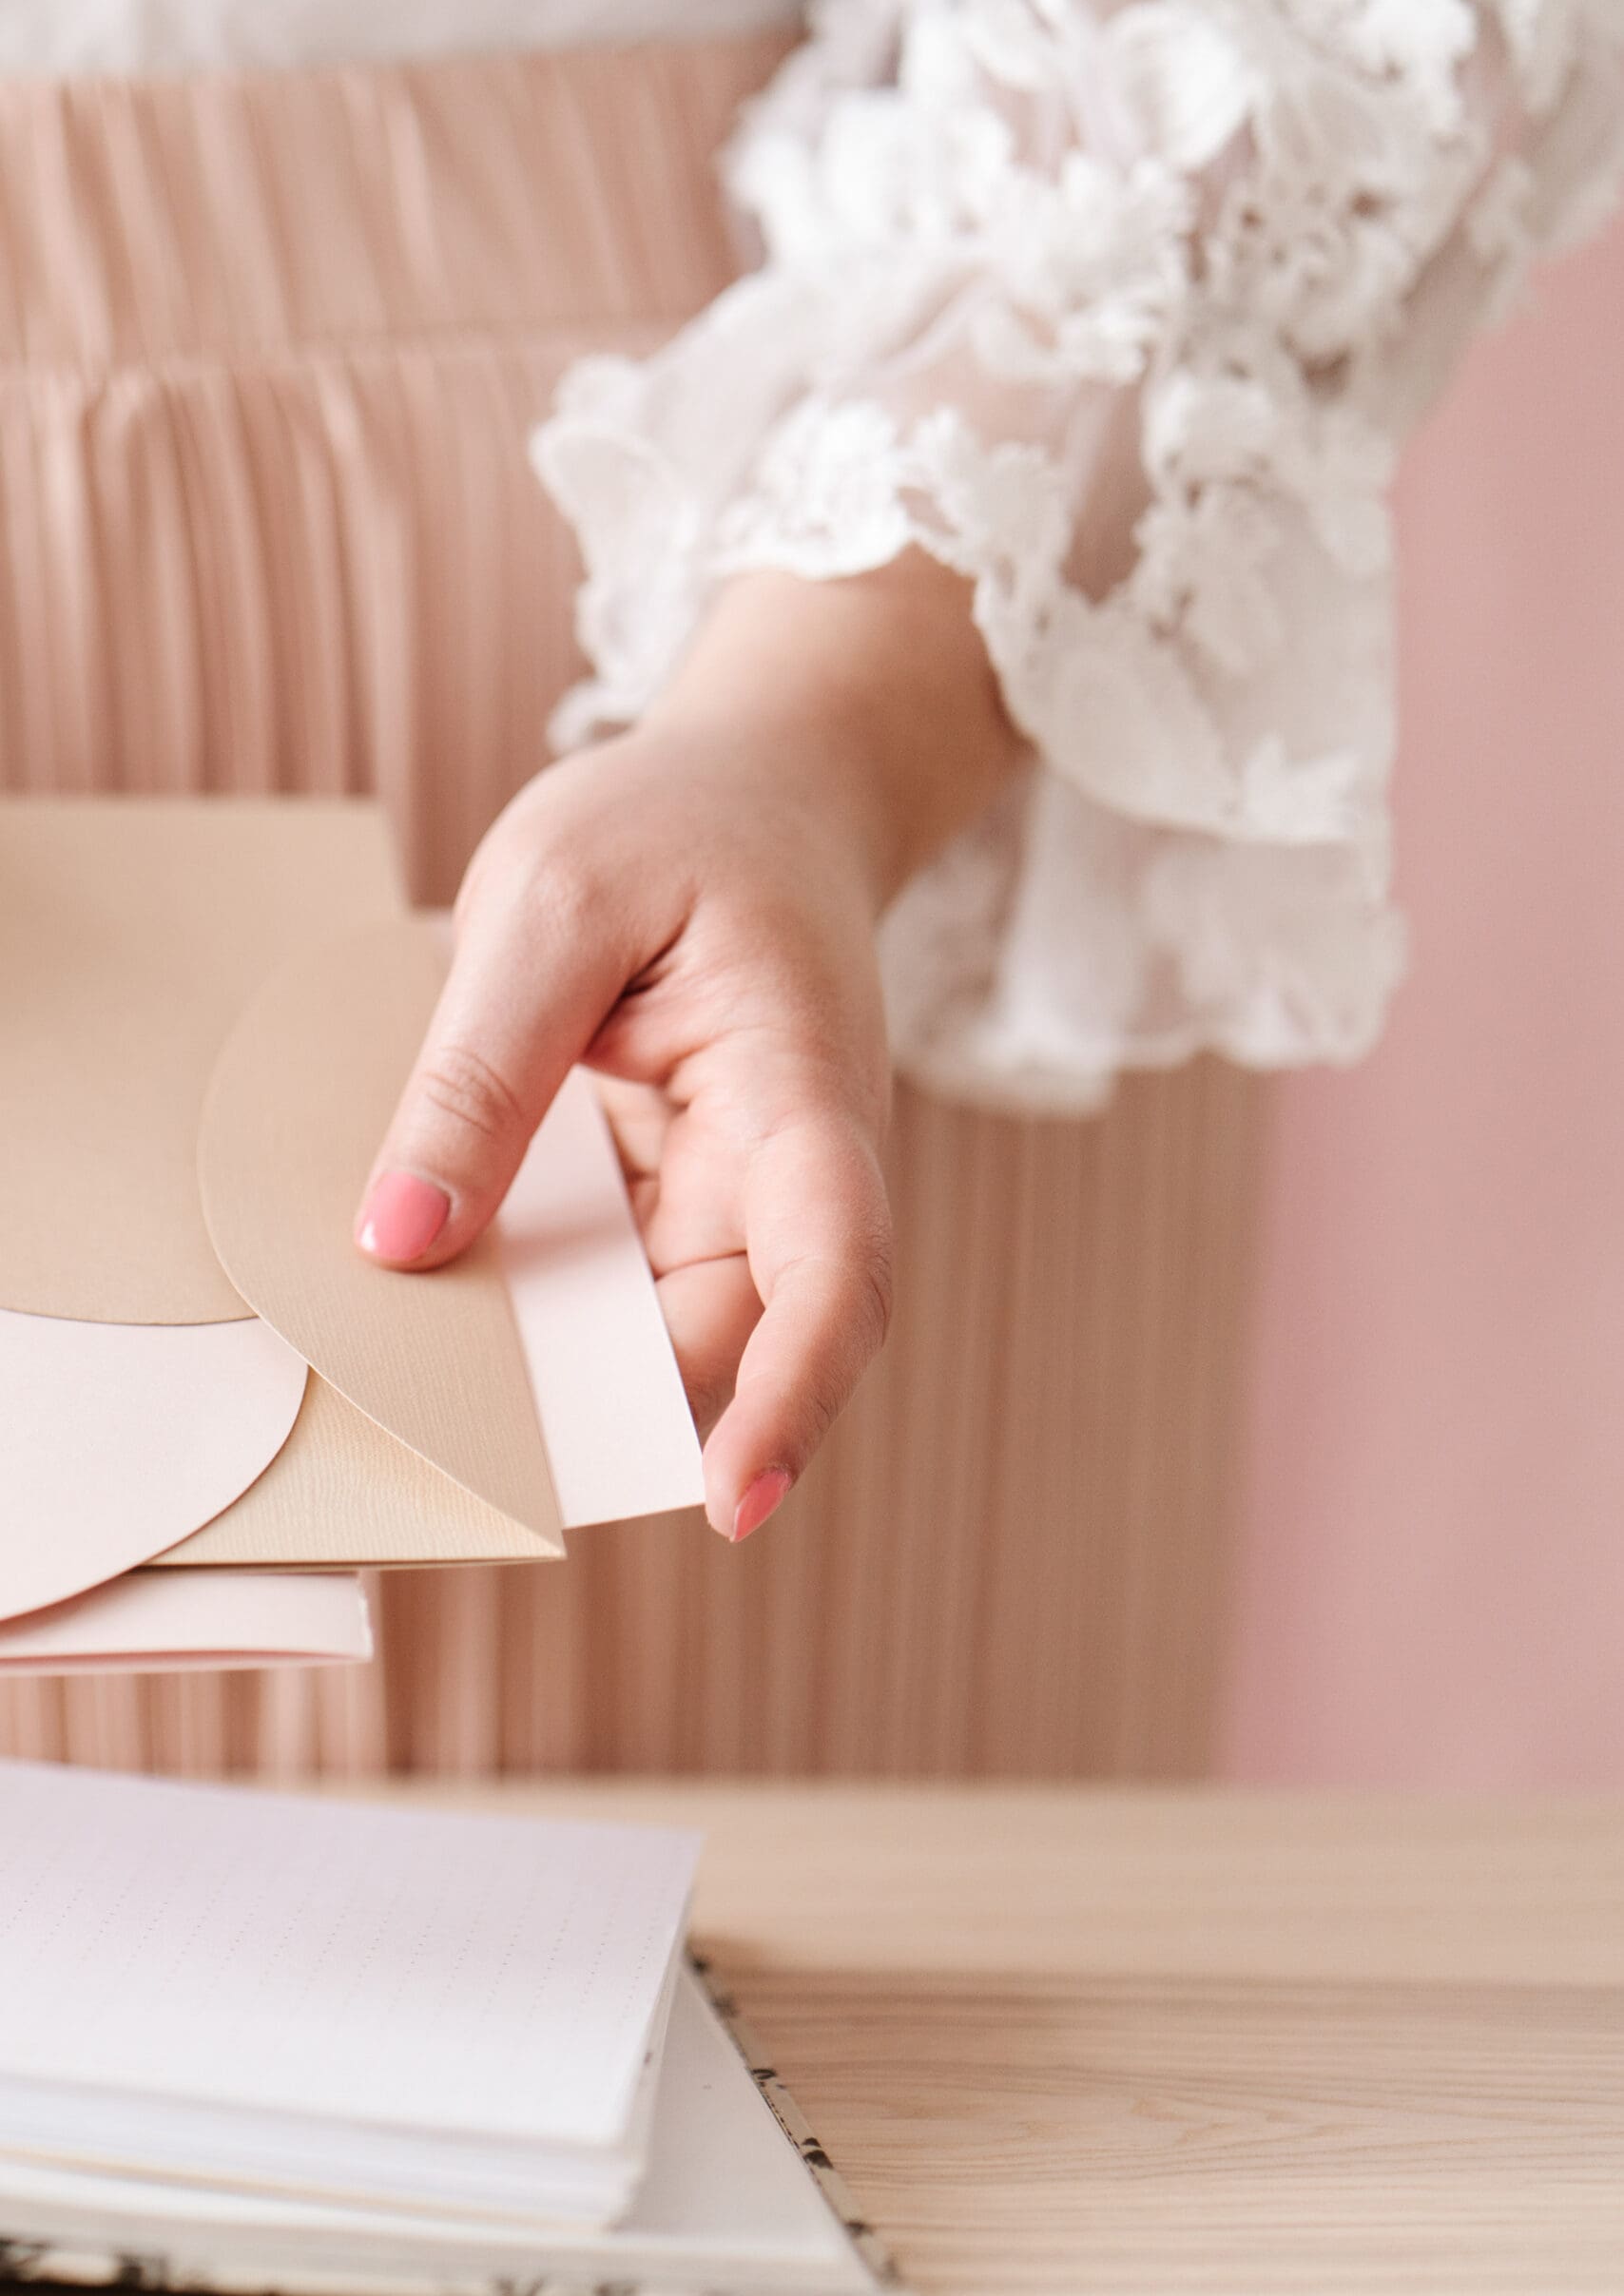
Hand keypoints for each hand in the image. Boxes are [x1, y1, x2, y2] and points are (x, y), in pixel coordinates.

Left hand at [354, 558, 1021, 1540]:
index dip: (796, 1393)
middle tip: (476, 1446)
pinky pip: (611, 1281)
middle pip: (730, 1336)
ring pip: (660, 1330)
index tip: (732, 1502)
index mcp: (801, 1089)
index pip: (836, 1265)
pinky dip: (538, 1303)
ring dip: (564, 1368)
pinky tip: (448, 1293)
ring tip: (441, 1378)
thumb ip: (480, 1068)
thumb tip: (403, 1239)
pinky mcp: (678, 1198)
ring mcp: (734, 1195)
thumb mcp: (549, 902)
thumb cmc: (681, 825)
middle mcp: (787, 1171)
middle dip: (617, 1412)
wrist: (767, 793)